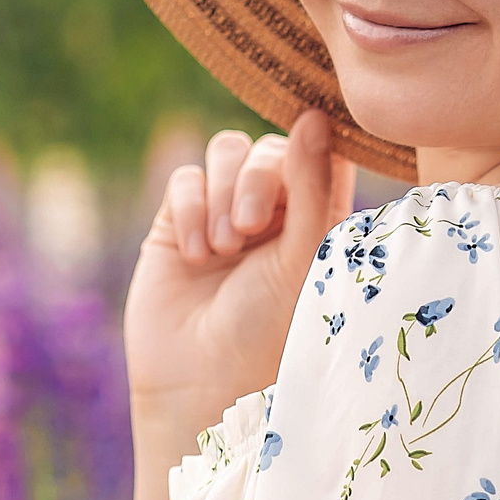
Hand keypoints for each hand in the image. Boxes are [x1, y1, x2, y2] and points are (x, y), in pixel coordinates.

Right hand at [123, 109, 355, 499]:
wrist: (201, 385)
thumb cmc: (269, 331)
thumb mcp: (302, 256)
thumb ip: (311, 184)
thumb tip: (315, 115)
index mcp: (318, 216)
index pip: (321, 149)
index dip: (311, 147)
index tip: (301, 173)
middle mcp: (273, 210)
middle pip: (270, 144)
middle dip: (257, 179)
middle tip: (248, 231)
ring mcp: (223, 212)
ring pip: (225, 150)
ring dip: (223, 192)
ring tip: (224, 248)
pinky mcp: (178, 223)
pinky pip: (184, 178)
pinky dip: (190, 209)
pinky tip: (195, 256)